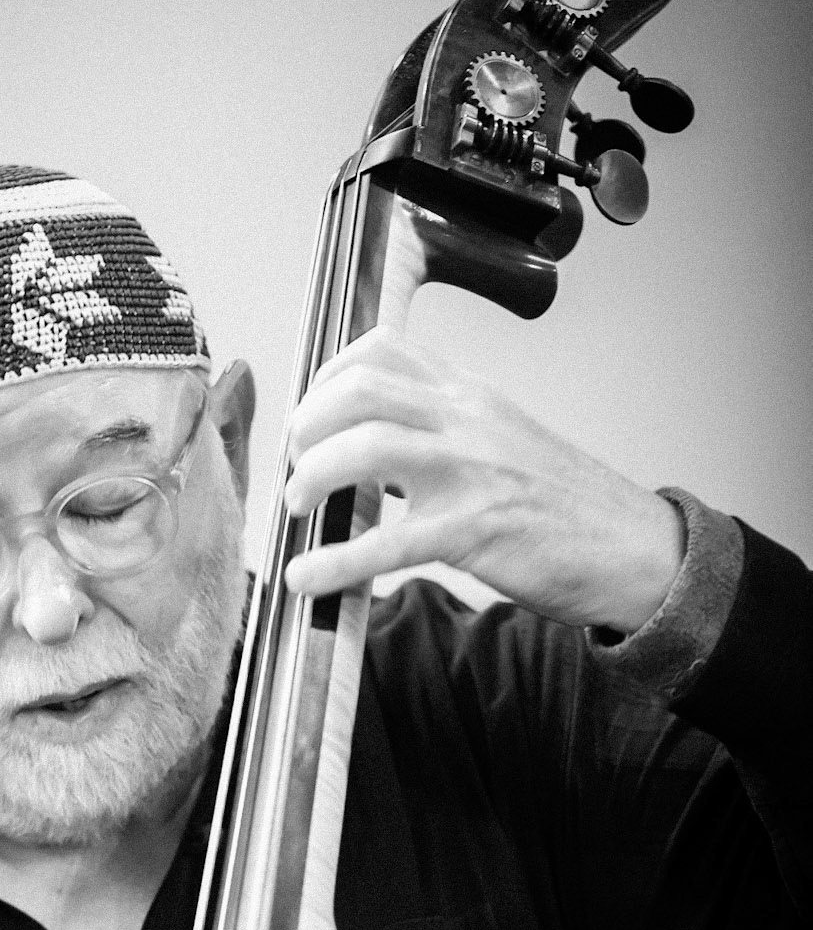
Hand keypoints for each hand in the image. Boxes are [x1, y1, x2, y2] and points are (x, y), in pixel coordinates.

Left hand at [283, 328, 683, 633]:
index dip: (324, 380)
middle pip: (359, 389)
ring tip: (299, 507)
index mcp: (469, 394)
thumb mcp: (500, 440)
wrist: (632, 547)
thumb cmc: (562, 506)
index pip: (380, 350)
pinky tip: (305, 579)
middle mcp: (466, 419)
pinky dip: (334, 563)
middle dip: (306, 425)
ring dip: (312, 477)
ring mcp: (470, 472)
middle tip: (296, 466)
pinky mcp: (474, 532)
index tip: (308, 418)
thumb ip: (440, 431)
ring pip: (364, 448)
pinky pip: (385, 542)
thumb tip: (367, 450)